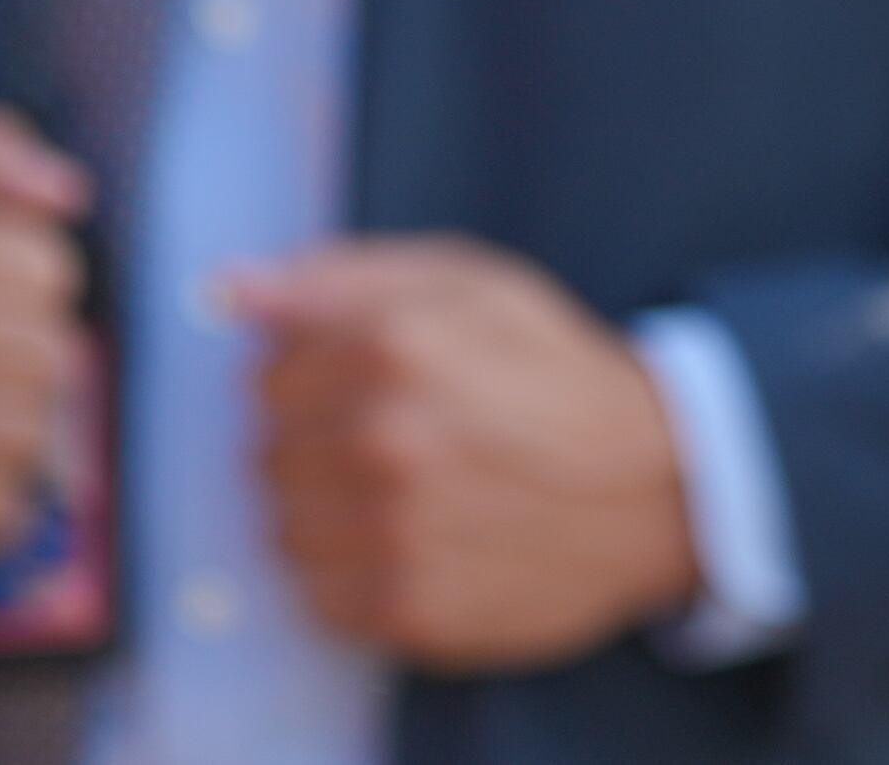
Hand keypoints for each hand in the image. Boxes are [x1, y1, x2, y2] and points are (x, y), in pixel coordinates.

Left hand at [234, 238, 702, 670]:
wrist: (658, 489)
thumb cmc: (559, 376)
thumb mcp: (473, 286)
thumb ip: (341, 278)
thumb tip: (230, 290)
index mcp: (397, 346)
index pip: (267, 376)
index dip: (310, 381)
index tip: (361, 389)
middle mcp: (387, 440)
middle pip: (265, 455)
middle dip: (313, 447)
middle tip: (391, 446)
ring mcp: (394, 533)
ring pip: (281, 530)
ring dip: (323, 516)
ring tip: (399, 498)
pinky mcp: (407, 611)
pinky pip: (315, 599)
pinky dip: (346, 577)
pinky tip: (407, 546)